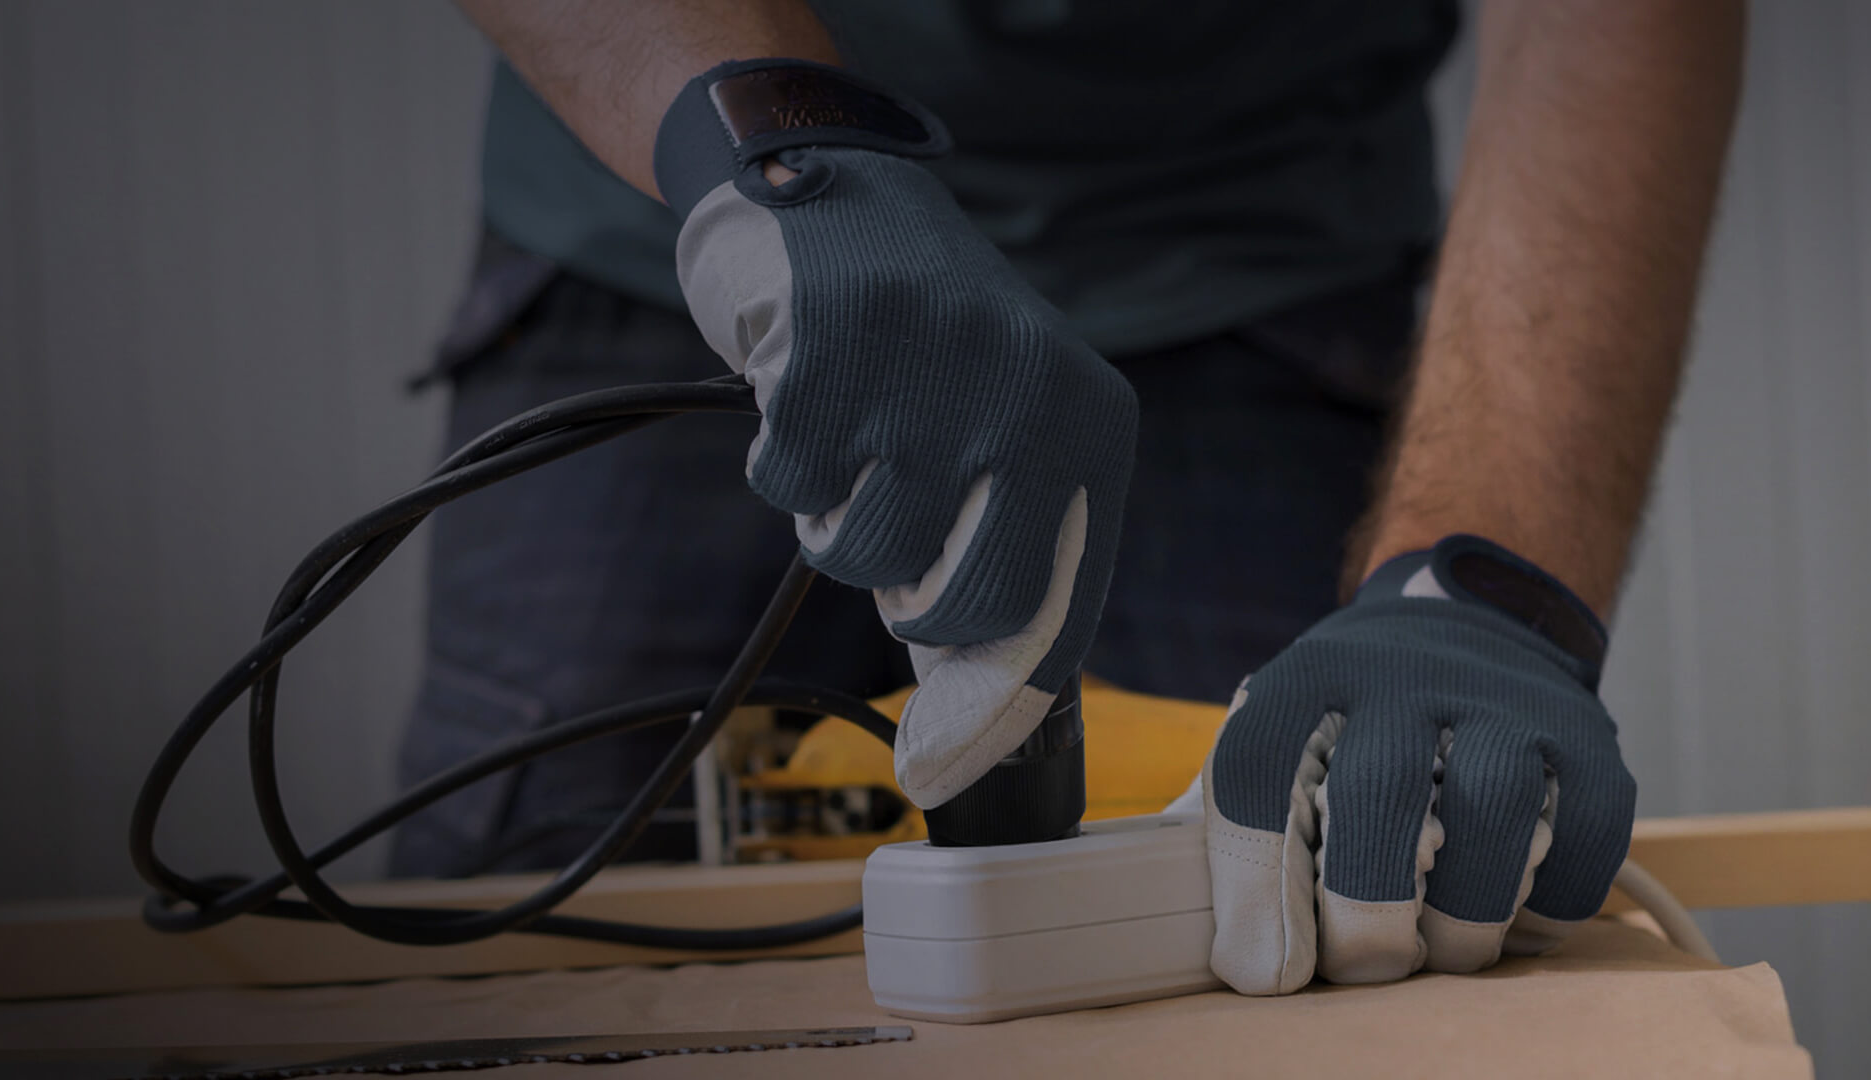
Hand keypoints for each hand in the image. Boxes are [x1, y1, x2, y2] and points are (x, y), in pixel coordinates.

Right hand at [666, 73, 1137, 810]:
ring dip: (832, 517)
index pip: (1052, 610)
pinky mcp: (837, 345)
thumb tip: (958, 747)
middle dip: (904, 593)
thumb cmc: (926, 348)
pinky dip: (778, 457)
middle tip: (891, 526)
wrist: (837, 187)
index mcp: (1091, 427)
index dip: (993, 700)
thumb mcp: (1003, 428)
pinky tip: (805, 391)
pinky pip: (785, 481)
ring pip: (856, 550)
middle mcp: (1030, 395)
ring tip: (852, 440)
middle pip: (955, 603)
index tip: (940, 767)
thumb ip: (999, 554)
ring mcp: (934, 369)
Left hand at [1199, 535, 1633, 992]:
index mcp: (1311, 673)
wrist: (1478, 618)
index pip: (1259, 767)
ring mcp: (1508, 701)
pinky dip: (1549, 908)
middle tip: (1363, 967)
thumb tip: (1218, 942)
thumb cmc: (1358, 712)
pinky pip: (1583, 840)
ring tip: (1441, 955)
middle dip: (1366, 911)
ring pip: (1494, 813)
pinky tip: (1512, 924)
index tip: (1264, 967)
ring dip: (1464, 917)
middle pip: (1379, 793)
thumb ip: (1236, 817)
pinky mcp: (1589, 740)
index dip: (1254, 880)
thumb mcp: (1283, 729)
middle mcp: (1407, 673)